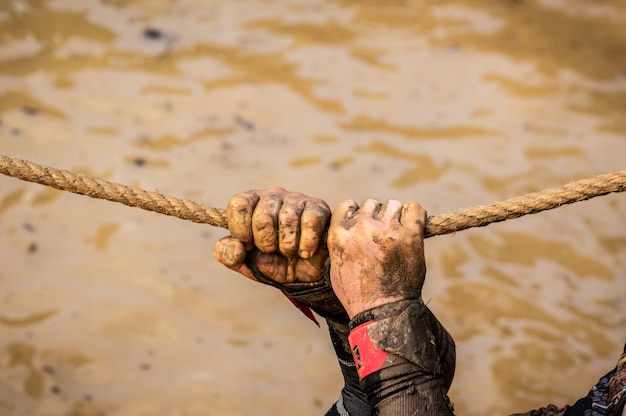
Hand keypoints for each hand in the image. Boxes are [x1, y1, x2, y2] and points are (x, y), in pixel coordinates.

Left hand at [214, 187, 330, 284]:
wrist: (305, 276)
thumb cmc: (273, 263)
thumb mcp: (246, 263)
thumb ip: (229, 255)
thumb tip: (236, 246)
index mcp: (251, 203)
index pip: (239, 204)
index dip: (241, 230)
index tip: (249, 245)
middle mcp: (273, 196)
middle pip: (262, 216)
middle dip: (266, 243)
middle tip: (273, 250)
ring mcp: (296, 199)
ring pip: (287, 221)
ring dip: (287, 247)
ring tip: (290, 252)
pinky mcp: (318, 207)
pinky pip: (310, 221)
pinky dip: (306, 244)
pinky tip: (305, 251)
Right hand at [327, 199, 426, 318]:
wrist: (382, 311)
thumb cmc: (357, 293)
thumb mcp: (336, 266)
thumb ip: (341, 243)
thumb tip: (348, 229)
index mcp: (339, 232)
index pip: (348, 205)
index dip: (357, 213)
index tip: (364, 225)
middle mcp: (361, 226)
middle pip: (371, 204)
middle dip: (377, 217)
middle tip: (383, 236)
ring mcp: (387, 229)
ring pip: (392, 204)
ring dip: (395, 216)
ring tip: (397, 235)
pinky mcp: (410, 235)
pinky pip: (414, 209)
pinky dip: (414, 215)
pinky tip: (413, 228)